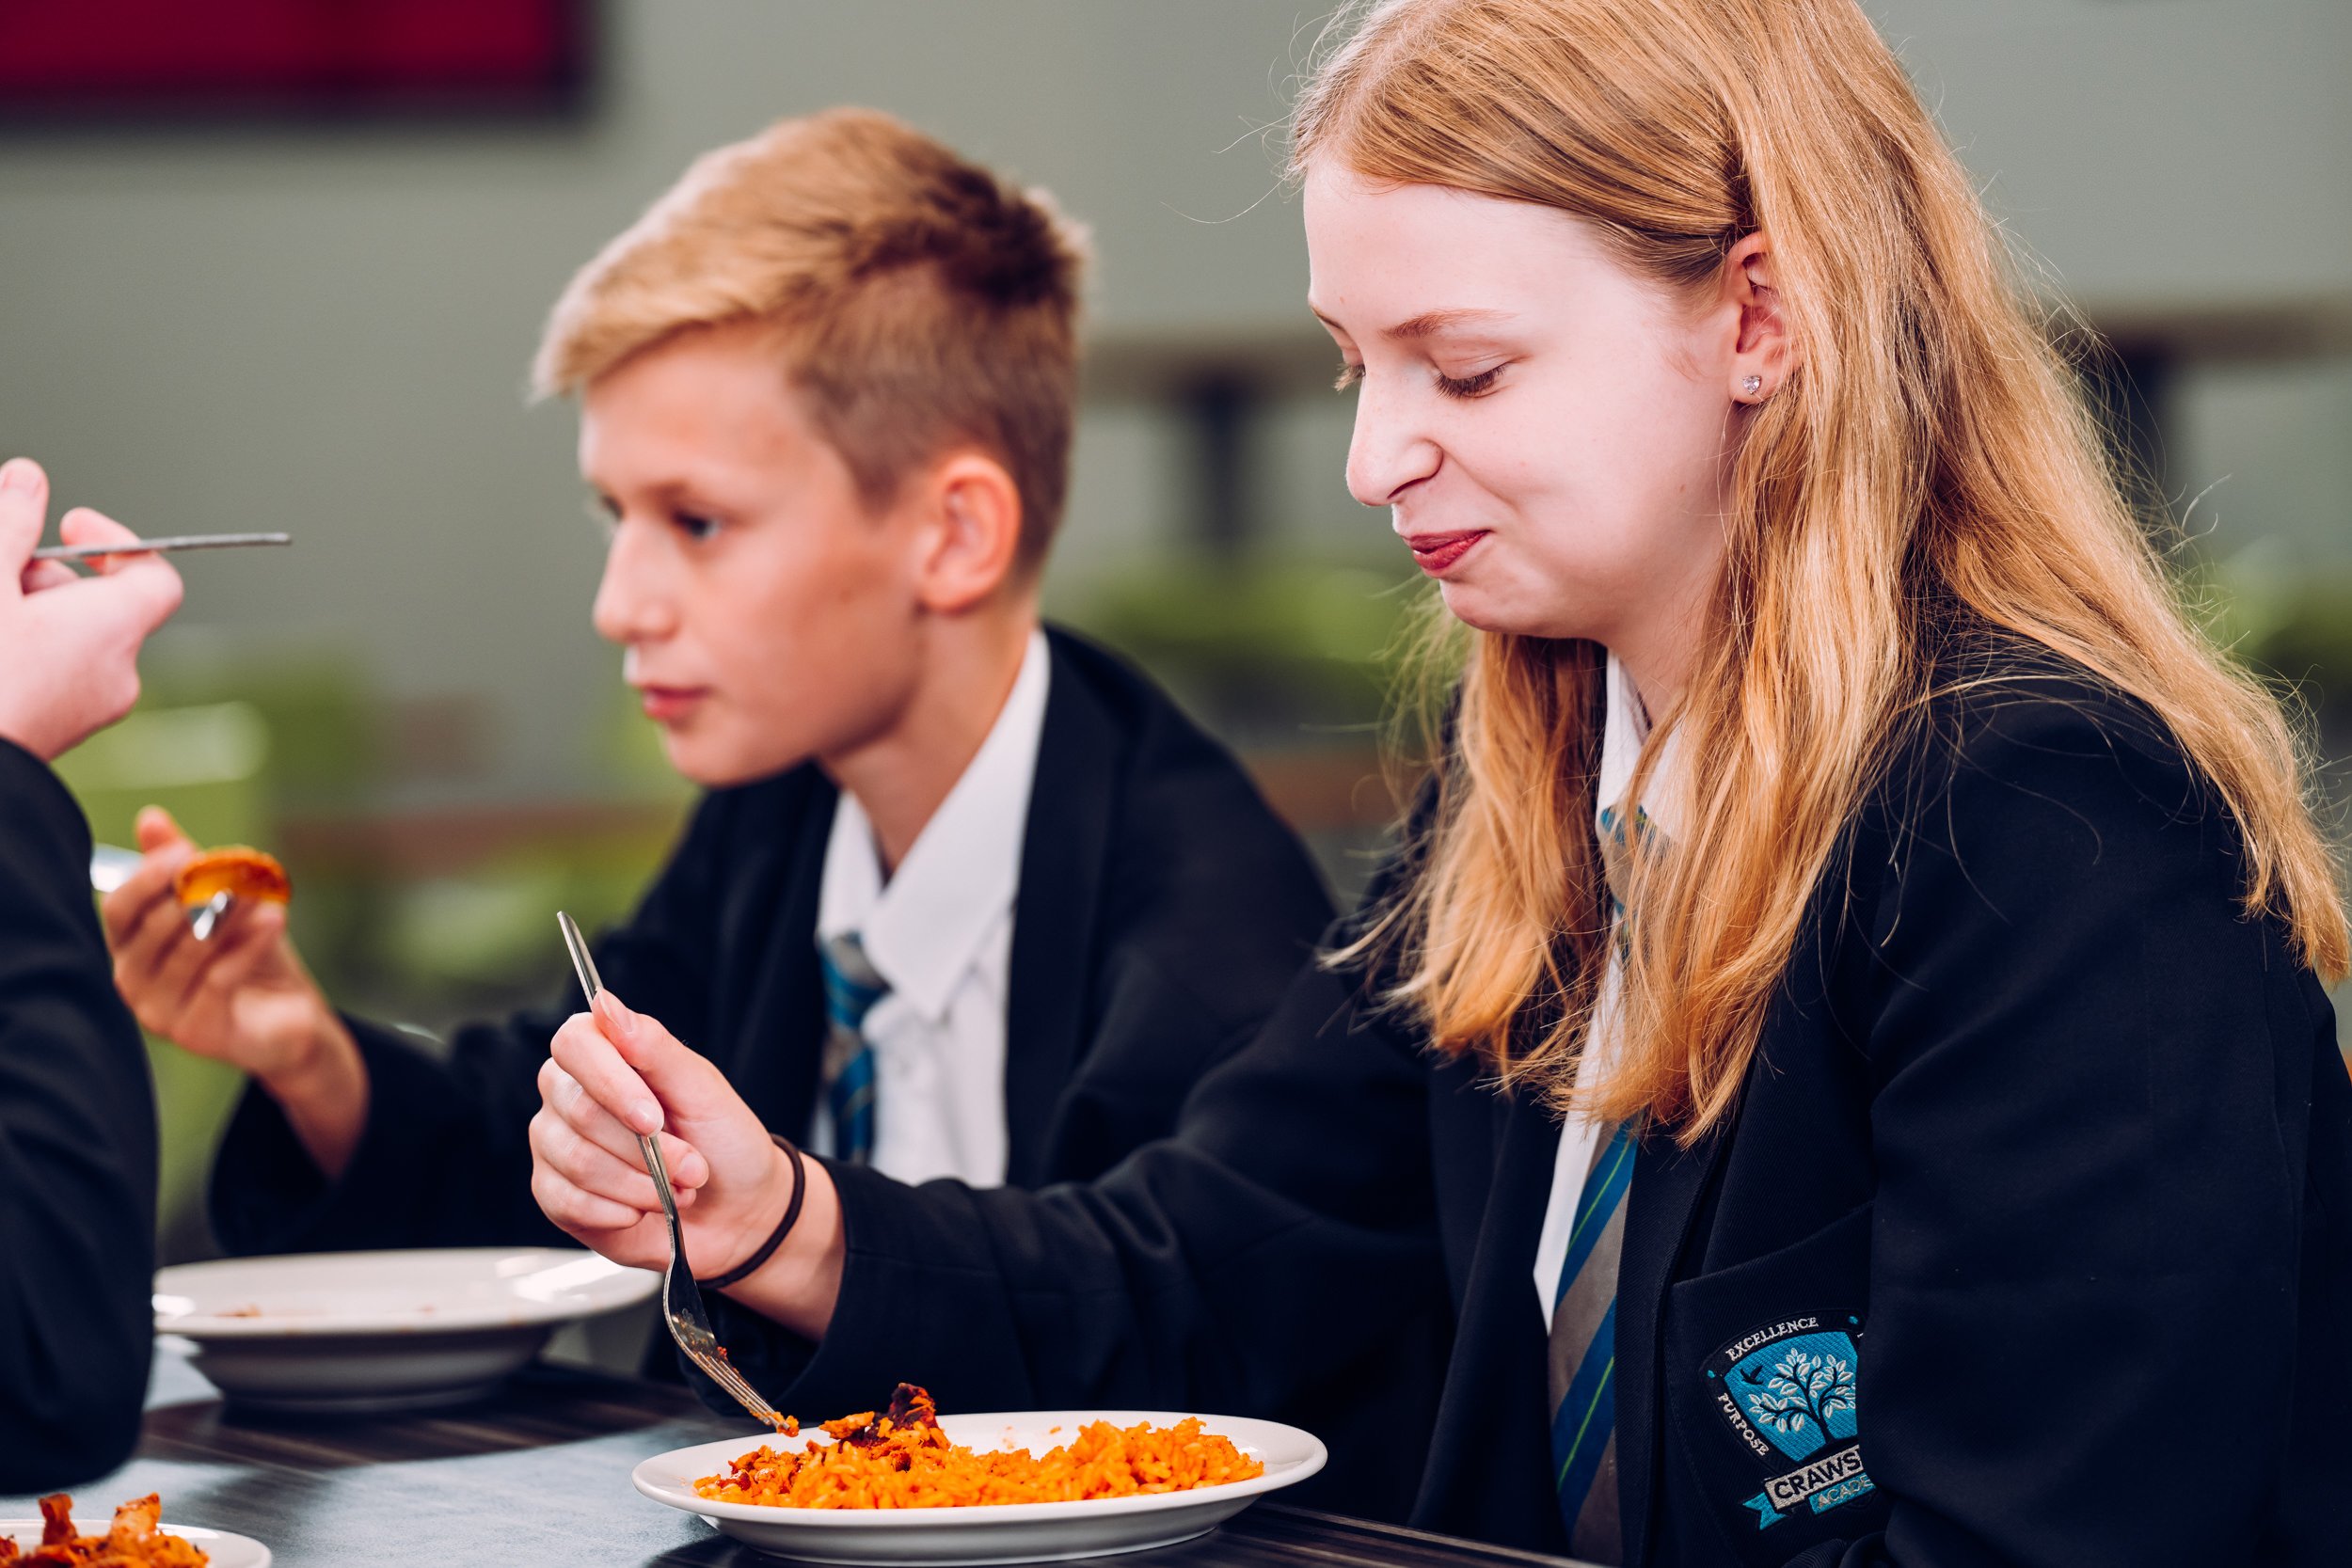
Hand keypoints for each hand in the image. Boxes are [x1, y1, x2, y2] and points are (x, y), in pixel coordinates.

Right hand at [0, 457, 183, 761]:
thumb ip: (8, 523)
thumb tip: (29, 480)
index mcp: (112, 630)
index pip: (156, 576)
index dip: (118, 542)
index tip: (68, 526)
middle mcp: (115, 673)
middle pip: (95, 601)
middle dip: (40, 575)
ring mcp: (85, 710)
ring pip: (64, 636)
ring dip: (19, 610)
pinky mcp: (54, 731)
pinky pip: (47, 671)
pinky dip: (16, 646)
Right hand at [103, 807, 336, 1081]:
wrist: (289, 1012)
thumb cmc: (248, 954)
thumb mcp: (220, 901)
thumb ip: (182, 864)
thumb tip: (150, 817)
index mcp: (129, 946)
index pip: (120, 909)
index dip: (147, 879)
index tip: (185, 852)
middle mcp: (133, 980)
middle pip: (152, 929)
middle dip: (194, 894)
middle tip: (231, 869)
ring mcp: (159, 1012)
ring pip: (189, 952)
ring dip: (228, 916)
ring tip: (258, 890)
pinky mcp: (194, 1032)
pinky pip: (218, 981)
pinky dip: (248, 945)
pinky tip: (275, 918)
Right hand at [532, 991, 839, 1328]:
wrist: (735, 1209)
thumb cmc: (722, 1140)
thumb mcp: (702, 1089)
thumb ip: (654, 1046)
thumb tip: (605, 1003)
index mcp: (601, 1053)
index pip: (575, 1044)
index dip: (612, 1083)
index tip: (654, 1117)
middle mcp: (566, 1093)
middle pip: (580, 1112)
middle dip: (648, 1150)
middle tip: (692, 1165)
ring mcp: (554, 1144)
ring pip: (578, 1162)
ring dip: (642, 1185)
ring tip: (676, 1188)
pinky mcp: (553, 1193)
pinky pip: (570, 1203)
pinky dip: (622, 1211)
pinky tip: (645, 1208)